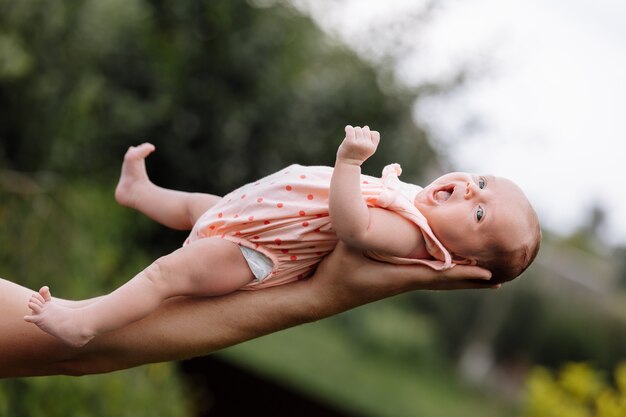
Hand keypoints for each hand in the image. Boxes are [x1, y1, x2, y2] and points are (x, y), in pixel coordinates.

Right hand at [309, 242, 495, 315]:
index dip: (465, 274)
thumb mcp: (351, 246)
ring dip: (458, 277)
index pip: (440, 275)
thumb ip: (365, 227)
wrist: (322, 295)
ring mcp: (398, 282)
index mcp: (401, 276)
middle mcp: (405, 281)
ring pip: (436, 280)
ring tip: (480, 278)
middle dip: (470, 279)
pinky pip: (424, 275)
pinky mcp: (391, 281)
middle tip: (497, 281)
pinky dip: (441, 273)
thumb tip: (379, 205)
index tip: (490, 274)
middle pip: (445, 282)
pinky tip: (442, 268)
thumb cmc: (337, 271)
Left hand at [336, 125, 379, 165]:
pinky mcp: (350, 142)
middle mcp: (367, 145)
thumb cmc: (357, 154)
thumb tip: (366, 127)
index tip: (364, 140)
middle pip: (366, 129)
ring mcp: (358, 143)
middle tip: (356, 139)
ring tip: (352, 138)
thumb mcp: (368, 148)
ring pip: (358, 128)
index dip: (369, 134)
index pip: (375, 133)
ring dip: (354, 131)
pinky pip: (350, 129)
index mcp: (372, 148)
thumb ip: (370, 139)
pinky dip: (348, 128)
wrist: (347, 163)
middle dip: (361, 132)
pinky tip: (347, 130)